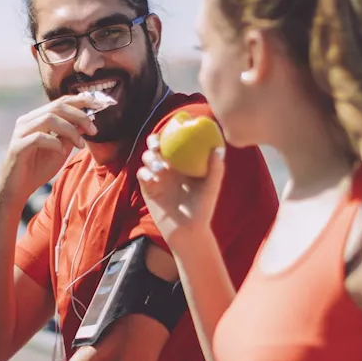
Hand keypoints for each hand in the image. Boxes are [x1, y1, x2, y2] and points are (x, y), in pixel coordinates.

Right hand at [0, 94, 99, 206]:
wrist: (16, 189)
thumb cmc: (37, 169)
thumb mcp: (61, 150)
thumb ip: (70, 135)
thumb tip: (86, 122)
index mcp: (37, 118)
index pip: (61, 101)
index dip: (81, 101)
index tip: (100, 106)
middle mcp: (27, 120)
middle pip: (57, 106)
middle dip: (80, 116)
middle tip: (94, 130)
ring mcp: (21, 132)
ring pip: (49, 118)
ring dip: (70, 129)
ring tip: (80, 144)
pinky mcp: (17, 147)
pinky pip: (39, 138)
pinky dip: (54, 143)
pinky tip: (61, 152)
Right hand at [137, 134, 224, 248]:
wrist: (187, 231)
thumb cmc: (203, 210)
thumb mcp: (211, 189)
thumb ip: (216, 170)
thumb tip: (218, 148)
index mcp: (183, 164)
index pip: (174, 142)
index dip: (170, 133)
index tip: (173, 129)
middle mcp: (169, 168)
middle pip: (156, 147)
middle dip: (154, 141)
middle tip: (158, 144)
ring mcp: (157, 177)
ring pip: (147, 159)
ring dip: (150, 158)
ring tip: (159, 168)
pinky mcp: (148, 188)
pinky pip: (142, 175)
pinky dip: (145, 172)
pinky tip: (152, 177)